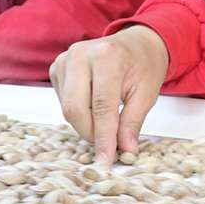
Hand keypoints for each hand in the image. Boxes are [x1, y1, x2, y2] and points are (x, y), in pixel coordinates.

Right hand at [50, 25, 168, 164]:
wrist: (137, 43)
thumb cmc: (145, 66)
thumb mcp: (147, 94)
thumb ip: (132, 123)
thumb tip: (125, 151)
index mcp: (108, 57)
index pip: (101, 106)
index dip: (103, 137)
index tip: (106, 160)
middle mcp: (80, 55)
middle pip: (75, 109)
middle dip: (91, 133)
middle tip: (108, 146)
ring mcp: (64, 59)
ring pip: (67, 107)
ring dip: (86, 123)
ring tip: (108, 121)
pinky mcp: (56, 67)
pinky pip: (63, 100)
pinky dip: (80, 111)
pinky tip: (95, 105)